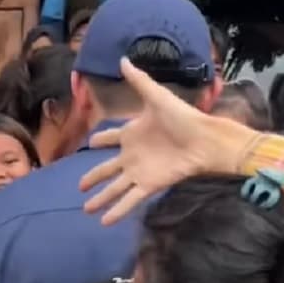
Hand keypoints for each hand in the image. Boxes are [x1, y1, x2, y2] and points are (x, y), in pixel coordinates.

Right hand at [80, 59, 257, 223]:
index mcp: (132, 133)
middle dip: (93, 177)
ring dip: (100, 199)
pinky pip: (129, 200)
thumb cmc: (182, 117)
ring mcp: (139, 172)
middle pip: (107, 169)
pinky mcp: (148, 185)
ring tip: (85, 210)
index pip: (111, 137)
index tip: (90, 143)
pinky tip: (105, 222)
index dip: (101, 140)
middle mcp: (132, 155)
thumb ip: (139, 81)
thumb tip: (123, 60)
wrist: (203, 139)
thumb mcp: (156, 96)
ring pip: (114, 188)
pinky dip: (117, 211)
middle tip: (79, 186)